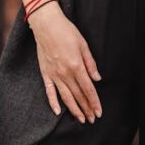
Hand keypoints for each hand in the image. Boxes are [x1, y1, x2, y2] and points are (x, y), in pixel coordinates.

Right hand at [29, 3, 103, 123]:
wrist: (47, 25)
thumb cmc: (67, 32)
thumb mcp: (83, 44)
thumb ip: (90, 63)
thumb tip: (97, 79)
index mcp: (76, 65)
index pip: (88, 88)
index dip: (94, 101)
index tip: (99, 112)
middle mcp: (65, 73)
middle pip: (78, 95)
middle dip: (86, 108)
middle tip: (92, 119)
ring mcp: (54, 74)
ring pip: (66, 97)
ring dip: (74, 110)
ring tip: (81, 119)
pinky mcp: (45, 73)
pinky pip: (49, 92)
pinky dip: (53, 103)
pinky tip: (58, 112)